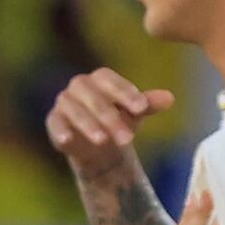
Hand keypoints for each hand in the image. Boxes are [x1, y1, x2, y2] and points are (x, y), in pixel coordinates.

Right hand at [44, 67, 171, 181]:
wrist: (100, 145)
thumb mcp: (135, 113)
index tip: (142, 108)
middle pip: (95, 98)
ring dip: (89, 125)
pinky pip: (54, 123)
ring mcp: (64, 102)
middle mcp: (79, 86)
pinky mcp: (54, 120)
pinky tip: (67, 140)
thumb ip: (147, 104)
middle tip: (128, 138)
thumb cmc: (120, 120)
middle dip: (111, 118)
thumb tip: (170, 98)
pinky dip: (60, 131)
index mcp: (100, 79)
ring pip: (75, 111)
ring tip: (103, 141)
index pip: (111, 81)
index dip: (126, 93)